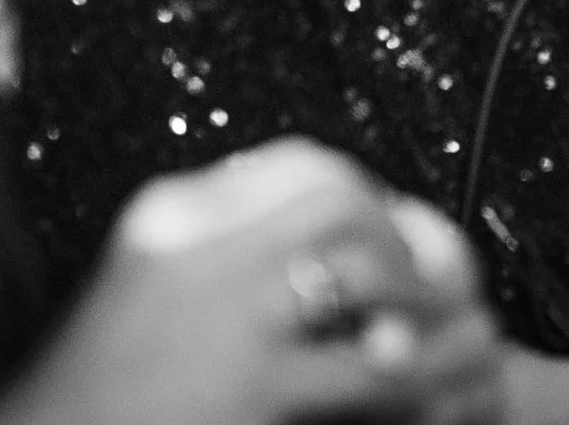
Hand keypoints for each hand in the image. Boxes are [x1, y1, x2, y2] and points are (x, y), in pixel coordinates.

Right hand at [0, 138, 503, 424]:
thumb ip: (213, 228)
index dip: (377, 196)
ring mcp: (229, 340)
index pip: (303, 167)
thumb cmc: (97, 382)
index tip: (408, 236)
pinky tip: (440, 405)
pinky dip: (420, 393)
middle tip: (449, 289)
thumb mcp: (141, 274)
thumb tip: (319, 201)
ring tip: (471, 349)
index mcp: (174, 222)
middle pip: (346, 215)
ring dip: (440, 322)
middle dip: (415, 247)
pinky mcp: (254, 408)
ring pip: (374, 297)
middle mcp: (203, 266)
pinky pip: (367, 385)